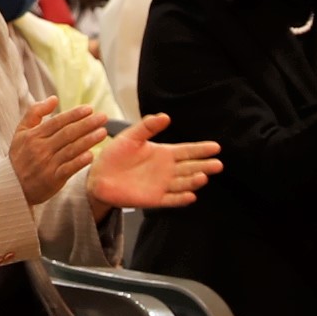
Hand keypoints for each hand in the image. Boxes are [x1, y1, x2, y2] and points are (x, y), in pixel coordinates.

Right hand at [5, 99, 107, 206]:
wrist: (12, 186)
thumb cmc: (20, 156)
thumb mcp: (21, 132)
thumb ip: (35, 112)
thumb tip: (54, 98)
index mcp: (33, 136)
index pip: (57, 122)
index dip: (74, 114)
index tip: (90, 109)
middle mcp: (40, 149)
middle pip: (67, 134)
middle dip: (86, 124)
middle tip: (103, 117)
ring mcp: (46, 164)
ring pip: (71, 150)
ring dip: (88, 140)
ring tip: (103, 132)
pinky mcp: (52, 179)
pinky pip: (68, 169)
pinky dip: (79, 162)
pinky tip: (91, 155)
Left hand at [90, 111, 221, 209]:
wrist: (99, 177)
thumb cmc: (115, 155)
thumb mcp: (130, 137)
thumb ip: (147, 127)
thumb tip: (165, 116)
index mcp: (164, 153)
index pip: (187, 151)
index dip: (201, 149)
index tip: (216, 147)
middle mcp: (167, 170)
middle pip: (190, 167)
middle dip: (204, 166)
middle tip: (218, 164)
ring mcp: (162, 185)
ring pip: (183, 183)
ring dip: (194, 181)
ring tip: (203, 177)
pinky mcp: (154, 199)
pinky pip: (171, 199)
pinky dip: (181, 198)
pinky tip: (191, 196)